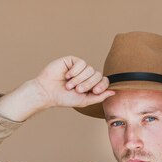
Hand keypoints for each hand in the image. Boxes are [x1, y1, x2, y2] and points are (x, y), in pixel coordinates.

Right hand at [0, 56, 114, 121]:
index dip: (102, 85)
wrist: (48, 92)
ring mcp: (80, 67)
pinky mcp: (72, 61)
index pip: (104, 81)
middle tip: (77, 90)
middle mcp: (87, 75)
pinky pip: (81, 63)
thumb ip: (99, 97)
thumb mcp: (84, 101)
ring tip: (69, 85)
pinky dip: (75, 71)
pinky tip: (67, 76)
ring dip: (79, 79)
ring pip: (90, 69)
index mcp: (91, 85)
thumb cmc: (64, 98)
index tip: (95, 91)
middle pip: (97, 75)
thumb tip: (114, 92)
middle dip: (88, 84)